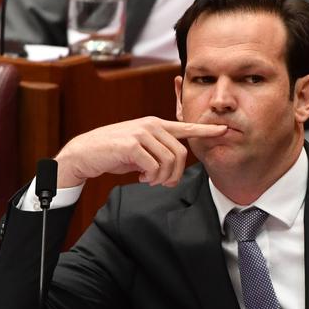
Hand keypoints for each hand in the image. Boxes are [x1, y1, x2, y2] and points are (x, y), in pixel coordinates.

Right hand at [54, 116, 226, 187]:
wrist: (85, 153)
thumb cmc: (114, 153)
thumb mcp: (140, 149)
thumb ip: (158, 152)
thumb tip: (174, 169)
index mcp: (156, 125)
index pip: (185, 127)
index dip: (205, 131)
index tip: (224, 130)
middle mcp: (151, 125)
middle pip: (181, 154)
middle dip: (175, 175)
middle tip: (162, 183)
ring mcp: (142, 133)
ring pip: (169, 162)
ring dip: (161, 178)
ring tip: (148, 180)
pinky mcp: (132, 145)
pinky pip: (154, 167)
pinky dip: (150, 178)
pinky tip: (139, 178)